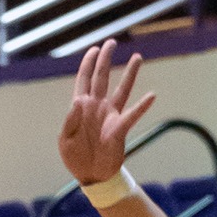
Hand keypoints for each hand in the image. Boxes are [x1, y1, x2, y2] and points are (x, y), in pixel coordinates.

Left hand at [60, 39, 157, 186]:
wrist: (91, 175)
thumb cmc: (75, 156)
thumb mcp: (65, 140)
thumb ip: (70, 121)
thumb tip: (77, 101)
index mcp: (80, 108)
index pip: (84, 80)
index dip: (88, 64)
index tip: (94, 49)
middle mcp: (97, 106)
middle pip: (101, 77)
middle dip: (105, 59)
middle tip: (111, 42)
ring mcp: (110, 115)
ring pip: (121, 90)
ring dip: (129, 74)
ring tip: (137, 57)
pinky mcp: (120, 128)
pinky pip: (133, 114)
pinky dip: (142, 106)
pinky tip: (152, 95)